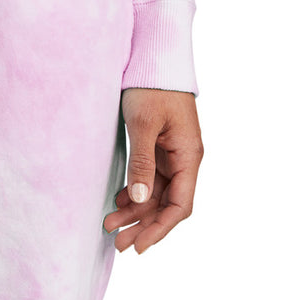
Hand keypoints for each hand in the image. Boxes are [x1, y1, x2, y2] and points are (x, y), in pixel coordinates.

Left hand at [103, 88, 202, 253]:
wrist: (153, 53)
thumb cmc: (152, 84)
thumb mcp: (143, 124)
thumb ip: (142, 162)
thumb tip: (141, 200)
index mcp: (188, 155)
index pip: (180, 205)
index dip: (160, 229)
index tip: (139, 246)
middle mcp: (183, 157)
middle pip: (167, 203)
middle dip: (143, 225)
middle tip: (117, 242)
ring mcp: (171, 151)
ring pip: (156, 192)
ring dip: (136, 210)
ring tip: (110, 226)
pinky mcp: (158, 144)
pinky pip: (149, 176)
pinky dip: (135, 190)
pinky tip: (118, 201)